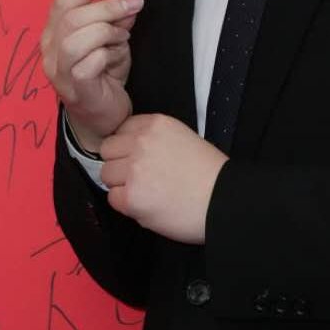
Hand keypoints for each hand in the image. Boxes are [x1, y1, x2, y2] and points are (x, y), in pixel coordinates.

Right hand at [40, 0, 144, 145]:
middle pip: (72, 17)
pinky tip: (117, 61)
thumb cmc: (104, 78)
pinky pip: (89, 62)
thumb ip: (116, 22)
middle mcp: (49, 51)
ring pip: (75, 38)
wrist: (103, 120)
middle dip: (108, 6)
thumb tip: (129, 2)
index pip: (62, 1)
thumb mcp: (112, 43)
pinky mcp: (73, 88)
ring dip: (107, 31)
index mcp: (54, 34)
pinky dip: (109, 55)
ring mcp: (58, 71)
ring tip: (123, 38)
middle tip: (135, 3)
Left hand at [99, 114, 227, 245]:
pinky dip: (126, 204)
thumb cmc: (209, 173)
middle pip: (108, 150)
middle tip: (138, 177)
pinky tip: (147, 205)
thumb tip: (129, 152)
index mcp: (155, 124)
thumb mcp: (182, 138)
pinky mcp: (132, 197)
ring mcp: (134, 170)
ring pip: (106, 174)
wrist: (224, 200)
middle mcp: (141, 142)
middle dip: (119, 163)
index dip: (127, 146)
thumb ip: (153, 139)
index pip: (121, 129)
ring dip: (121, 184)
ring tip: (145, 192)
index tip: (138, 158)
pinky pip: (113, 198)